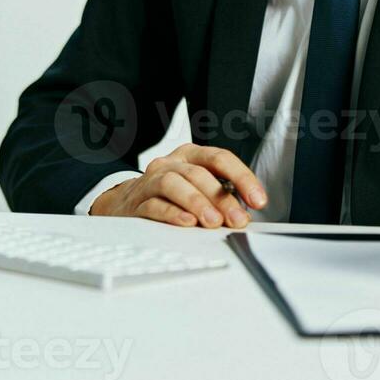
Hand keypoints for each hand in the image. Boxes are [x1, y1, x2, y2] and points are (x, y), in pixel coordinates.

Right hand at [89, 144, 267, 227]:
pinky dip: (172, 214)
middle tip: (237, 220)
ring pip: (174, 183)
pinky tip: (187, 223)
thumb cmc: (168, 196)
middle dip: (221, 198)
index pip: (220, 159)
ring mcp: (151, 181)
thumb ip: (219, 198)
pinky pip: (154, 205)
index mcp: (191, 156)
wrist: (122, 204)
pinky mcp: (136, 203)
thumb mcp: (195, 188)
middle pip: (198, 173)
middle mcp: (171, 164)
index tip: (258, 199)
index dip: (242, 178)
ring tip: (213, 222)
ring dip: (197, 203)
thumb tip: (244, 217)